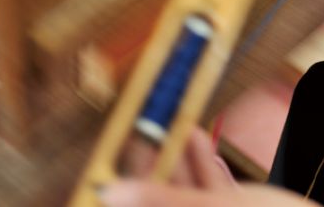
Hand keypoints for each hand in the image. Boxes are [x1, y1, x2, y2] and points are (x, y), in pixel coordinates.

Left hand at [100, 129, 311, 206]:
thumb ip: (165, 199)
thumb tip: (110, 192)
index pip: (142, 202)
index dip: (131, 175)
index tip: (127, 139)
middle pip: (165, 196)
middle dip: (159, 161)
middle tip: (151, 125)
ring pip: (189, 193)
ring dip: (182, 159)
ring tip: (176, 125)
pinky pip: (214, 193)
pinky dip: (206, 168)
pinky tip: (202, 142)